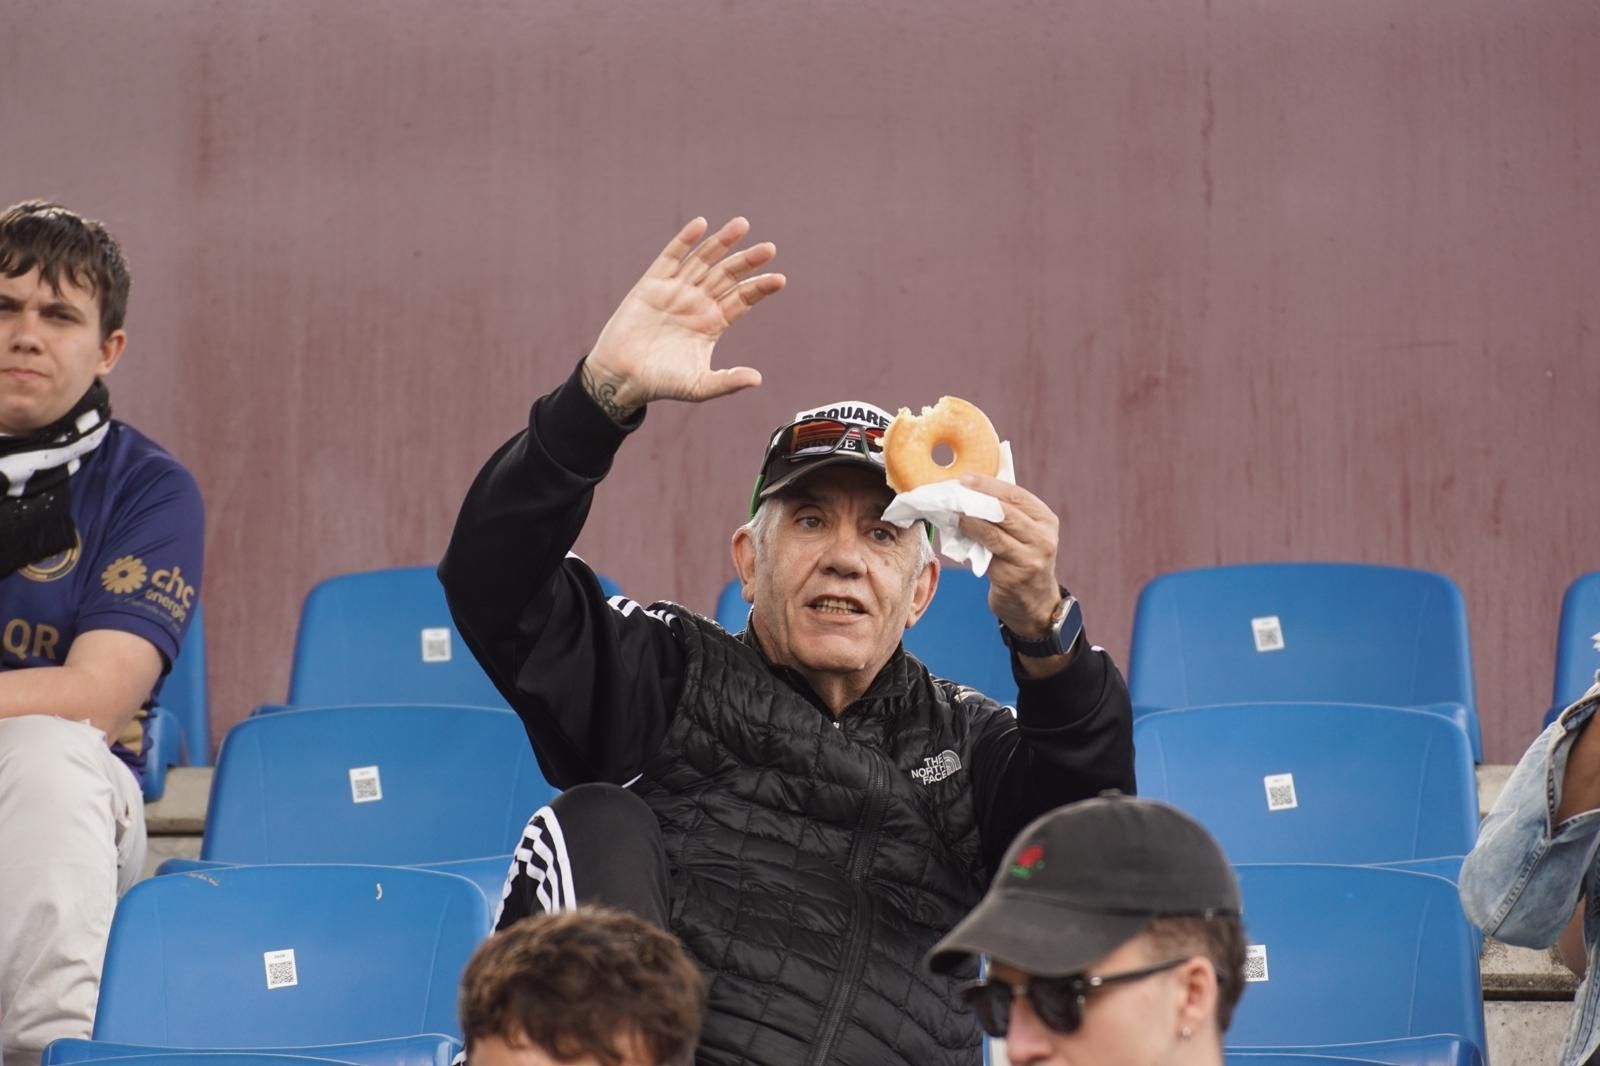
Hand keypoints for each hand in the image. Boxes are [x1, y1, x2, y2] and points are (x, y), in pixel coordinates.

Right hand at [583, 216, 785, 418]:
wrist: (622, 378)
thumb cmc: (661, 384)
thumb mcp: (699, 386)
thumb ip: (728, 382)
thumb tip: (757, 379)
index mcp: (712, 323)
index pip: (741, 299)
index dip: (759, 288)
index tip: (779, 280)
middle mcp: (697, 303)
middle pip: (727, 275)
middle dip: (747, 261)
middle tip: (769, 248)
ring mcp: (675, 290)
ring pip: (703, 260)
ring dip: (722, 242)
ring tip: (742, 225)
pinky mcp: (652, 284)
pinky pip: (671, 257)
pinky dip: (685, 241)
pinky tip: (701, 225)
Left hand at [955, 474, 1063, 637]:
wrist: (1035, 603)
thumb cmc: (1024, 559)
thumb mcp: (1027, 533)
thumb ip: (1008, 512)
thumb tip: (971, 488)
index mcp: (1046, 520)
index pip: (1016, 495)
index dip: (989, 485)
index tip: (965, 478)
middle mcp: (1042, 539)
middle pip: (1005, 512)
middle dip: (975, 500)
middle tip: (952, 493)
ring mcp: (1029, 560)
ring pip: (992, 534)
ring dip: (968, 521)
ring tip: (950, 513)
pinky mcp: (1012, 578)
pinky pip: (984, 555)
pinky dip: (968, 543)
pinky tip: (956, 535)